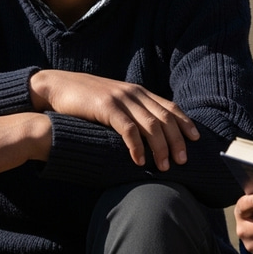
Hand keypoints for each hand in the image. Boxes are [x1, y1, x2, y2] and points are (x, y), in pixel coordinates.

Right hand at [29, 70, 198, 170]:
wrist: (56, 87)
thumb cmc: (85, 101)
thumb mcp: (114, 103)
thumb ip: (131, 113)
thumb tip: (148, 134)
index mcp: (138, 91)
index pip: (169, 107)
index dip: (184, 123)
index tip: (196, 139)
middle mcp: (133, 93)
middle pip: (164, 118)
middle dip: (177, 140)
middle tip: (183, 160)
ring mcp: (120, 99)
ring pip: (150, 125)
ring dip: (160, 147)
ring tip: (164, 166)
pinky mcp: (106, 107)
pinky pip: (127, 129)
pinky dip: (136, 146)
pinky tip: (139, 161)